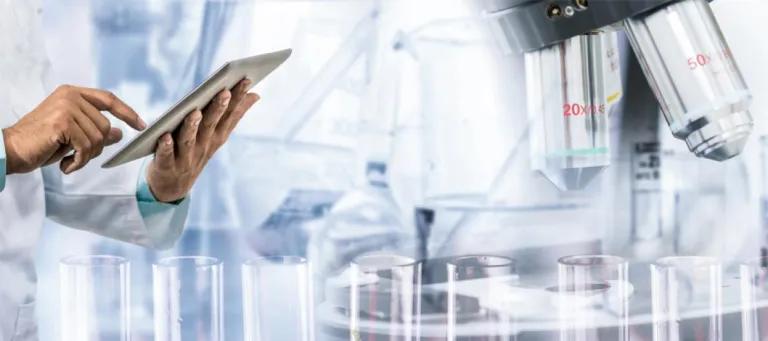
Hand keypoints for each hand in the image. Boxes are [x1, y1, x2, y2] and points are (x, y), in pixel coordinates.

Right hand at [2, 85, 146, 173]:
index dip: (127, 112)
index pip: (108, 99)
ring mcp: (66, 107)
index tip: (141, 125)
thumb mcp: (74, 136)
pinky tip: (66, 165)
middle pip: (105, 126)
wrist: (12, 150)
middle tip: (78, 156)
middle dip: (96, 148)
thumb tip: (120, 134)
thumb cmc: (41, 143)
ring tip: (69, 159)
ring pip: (98, 138)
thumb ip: (96, 131)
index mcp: (73, 93)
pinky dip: (79, 162)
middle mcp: (70, 96)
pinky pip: (86, 147)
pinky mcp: (62, 122)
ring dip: (86, 156)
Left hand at [146, 79, 258, 202]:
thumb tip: (255, 95)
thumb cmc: (196, 152)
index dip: (238, 98)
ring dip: (192, 127)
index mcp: (216, 137)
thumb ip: (234, 115)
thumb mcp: (217, 135)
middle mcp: (204, 147)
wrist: (173, 187)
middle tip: (224, 91)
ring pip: (189, 140)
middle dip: (218, 108)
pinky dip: (165, 148)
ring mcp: (186, 158)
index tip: (245, 80)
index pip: (229, 115)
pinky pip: (165, 156)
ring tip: (195, 112)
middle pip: (211, 125)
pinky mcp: (166, 167)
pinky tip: (164, 136)